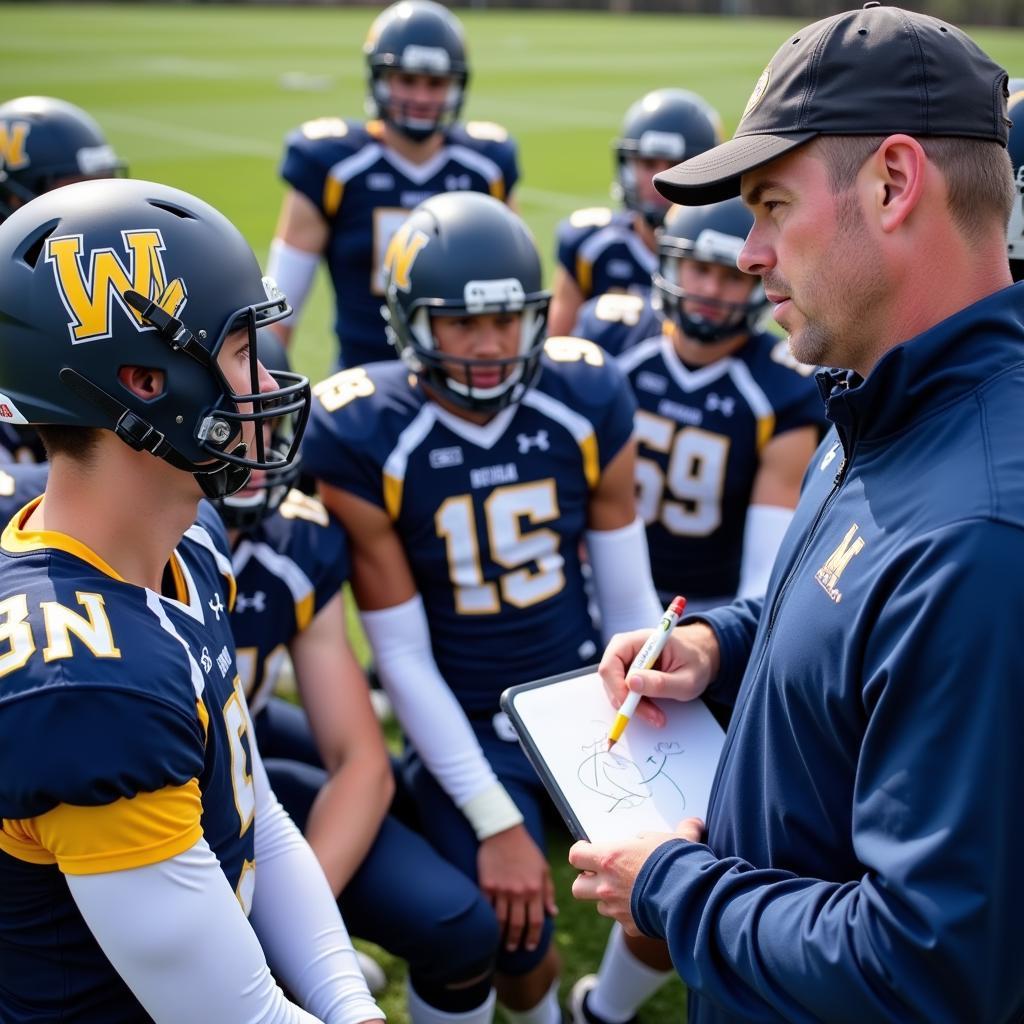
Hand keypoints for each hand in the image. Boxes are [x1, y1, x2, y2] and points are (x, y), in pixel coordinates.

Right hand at [477, 824, 557, 952]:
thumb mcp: (543, 868)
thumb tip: (552, 914)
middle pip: (517, 925)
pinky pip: (487, 908)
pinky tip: (488, 927)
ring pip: (501, 921)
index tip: (530, 946)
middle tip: (514, 948)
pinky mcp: (486, 885)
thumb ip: (548, 892)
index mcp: (535, 889)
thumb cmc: (526, 850)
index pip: (536, 921)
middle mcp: (519, 892)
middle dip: (516, 941)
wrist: (503, 831)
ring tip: (501, 943)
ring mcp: (501, 889)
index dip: (534, 937)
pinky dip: (488, 921)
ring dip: (501, 936)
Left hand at [568, 818, 703, 934]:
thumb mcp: (677, 838)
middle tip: (600, 874)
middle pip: (577, 887)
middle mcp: (607, 885)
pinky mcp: (631, 927)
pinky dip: (630, 915)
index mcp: (609, 859)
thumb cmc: (678, 863)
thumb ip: (680, 830)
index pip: (576, 856)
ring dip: (608, 899)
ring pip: (600, 906)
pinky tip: (646, 907)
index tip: (587, 848)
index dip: (580, 852)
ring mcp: (617, 909)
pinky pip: (624, 921)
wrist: (691, 900)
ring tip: (627, 890)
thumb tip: (693, 824)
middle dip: (585, 881)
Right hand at [599, 622, 720, 727]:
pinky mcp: (629, 672)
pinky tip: (653, 711)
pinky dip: (636, 705)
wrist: (702, 658)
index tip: (631, 705)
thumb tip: (631, 683)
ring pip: (616, 687)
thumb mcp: (687, 679)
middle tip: (652, 716)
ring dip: (633, 706)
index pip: (612, 661)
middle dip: (627, 701)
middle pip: (610, 676)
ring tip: (658, 716)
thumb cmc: (696, 662)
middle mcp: (627, 647)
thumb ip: (661, 683)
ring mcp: (626, 660)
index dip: (616, 685)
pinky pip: (623, 691)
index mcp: (640, 640)